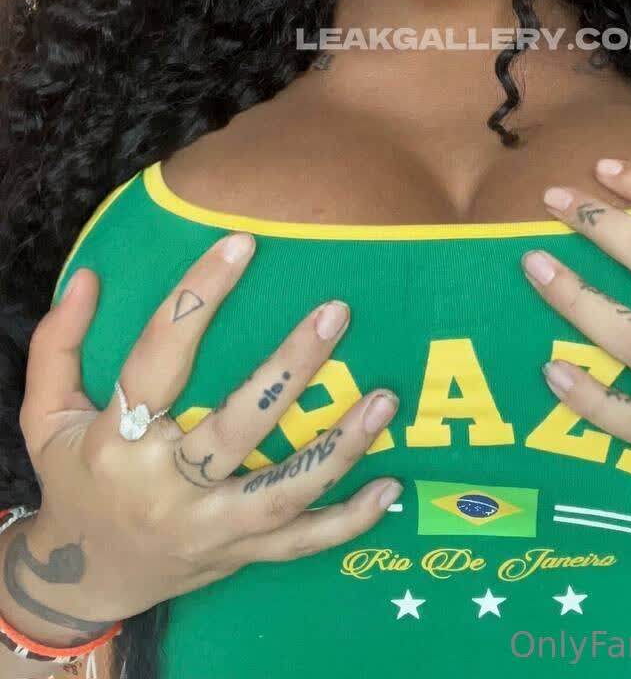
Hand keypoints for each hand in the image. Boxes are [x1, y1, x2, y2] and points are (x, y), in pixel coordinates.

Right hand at [15, 233, 400, 640]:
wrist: (83, 580)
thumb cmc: (77, 478)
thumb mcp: (46, 416)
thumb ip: (58, 344)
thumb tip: (87, 276)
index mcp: (115, 441)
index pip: (158, 358)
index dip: (197, 297)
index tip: (241, 243)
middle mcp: (163, 487)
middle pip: (236, 427)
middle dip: (290, 368)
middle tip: (336, 310)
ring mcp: (208, 529)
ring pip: (281, 491)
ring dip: (339, 448)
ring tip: (385, 399)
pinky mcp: (238, 557)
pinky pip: (300, 544)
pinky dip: (349, 522)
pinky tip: (391, 487)